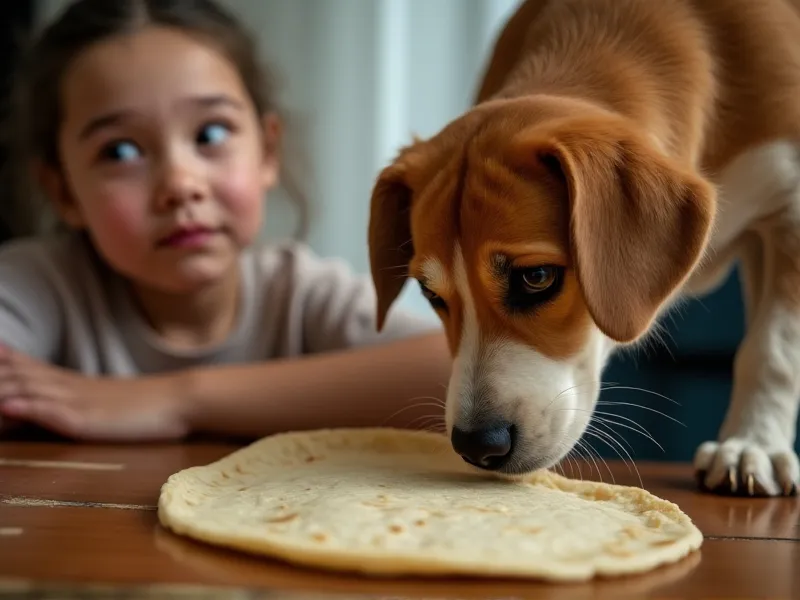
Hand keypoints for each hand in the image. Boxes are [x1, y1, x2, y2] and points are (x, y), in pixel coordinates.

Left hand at [0, 345, 189, 441]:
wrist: (178, 401)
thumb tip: (44, 398)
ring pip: (24, 388)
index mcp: (66, 381)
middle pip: (12, 373)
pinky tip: (7, 403)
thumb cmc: (143, 406)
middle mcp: (64, 385)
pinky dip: (25, 405)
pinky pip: (50, 410)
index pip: (18, 363)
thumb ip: (70, 396)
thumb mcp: (100, 401)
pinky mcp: (85, 419)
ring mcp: (74, 400)